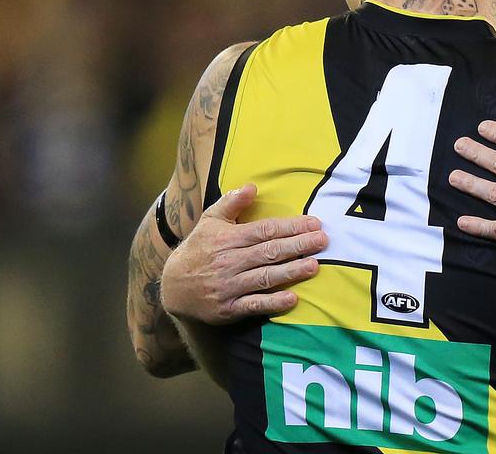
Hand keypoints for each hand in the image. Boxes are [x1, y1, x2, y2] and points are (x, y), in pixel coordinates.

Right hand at [161, 184, 327, 324]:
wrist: (172, 287)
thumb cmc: (199, 249)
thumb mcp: (210, 221)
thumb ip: (231, 203)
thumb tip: (252, 186)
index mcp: (227, 239)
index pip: (264, 231)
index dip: (291, 227)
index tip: (314, 224)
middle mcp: (229, 262)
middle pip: (269, 252)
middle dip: (298, 245)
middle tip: (323, 241)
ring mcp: (229, 286)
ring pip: (264, 278)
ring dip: (291, 272)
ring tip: (314, 265)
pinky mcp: (228, 309)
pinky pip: (253, 305)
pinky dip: (272, 303)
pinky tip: (292, 299)